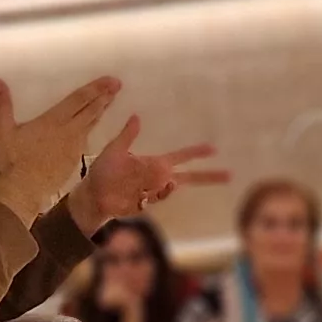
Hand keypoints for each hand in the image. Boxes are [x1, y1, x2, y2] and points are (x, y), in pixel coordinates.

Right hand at [0, 76, 121, 216]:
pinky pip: (86, 139)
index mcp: (54, 120)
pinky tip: (93, 127)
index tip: (111, 80)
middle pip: (91, 109)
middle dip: (105, 96)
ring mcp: (74, 146)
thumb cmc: (13, 159)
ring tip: (110, 101)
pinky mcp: (74, 159)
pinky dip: (92, 129)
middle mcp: (69, 130)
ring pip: (92, 124)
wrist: (24, 189)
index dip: (96, 88)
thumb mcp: (3, 130)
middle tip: (117, 85)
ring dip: (101, 110)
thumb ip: (3, 104)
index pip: (79, 99)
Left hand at [66, 113, 226, 227]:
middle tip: (229, 174)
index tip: (213, 149)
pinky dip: (158, 193)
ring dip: (167, 184)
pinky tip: (149, 190)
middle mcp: (157, 177)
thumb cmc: (103, 171)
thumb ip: (127, 136)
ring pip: (171, 188)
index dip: (196, 153)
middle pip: (190, 177)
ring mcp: (153, 192)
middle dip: (208, 176)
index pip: (181, 157)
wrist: (93, 195)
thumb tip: (136, 117)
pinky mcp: (146, 204)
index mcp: (154, 163)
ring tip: (156, 181)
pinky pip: (158, 198)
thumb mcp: (114, 150)